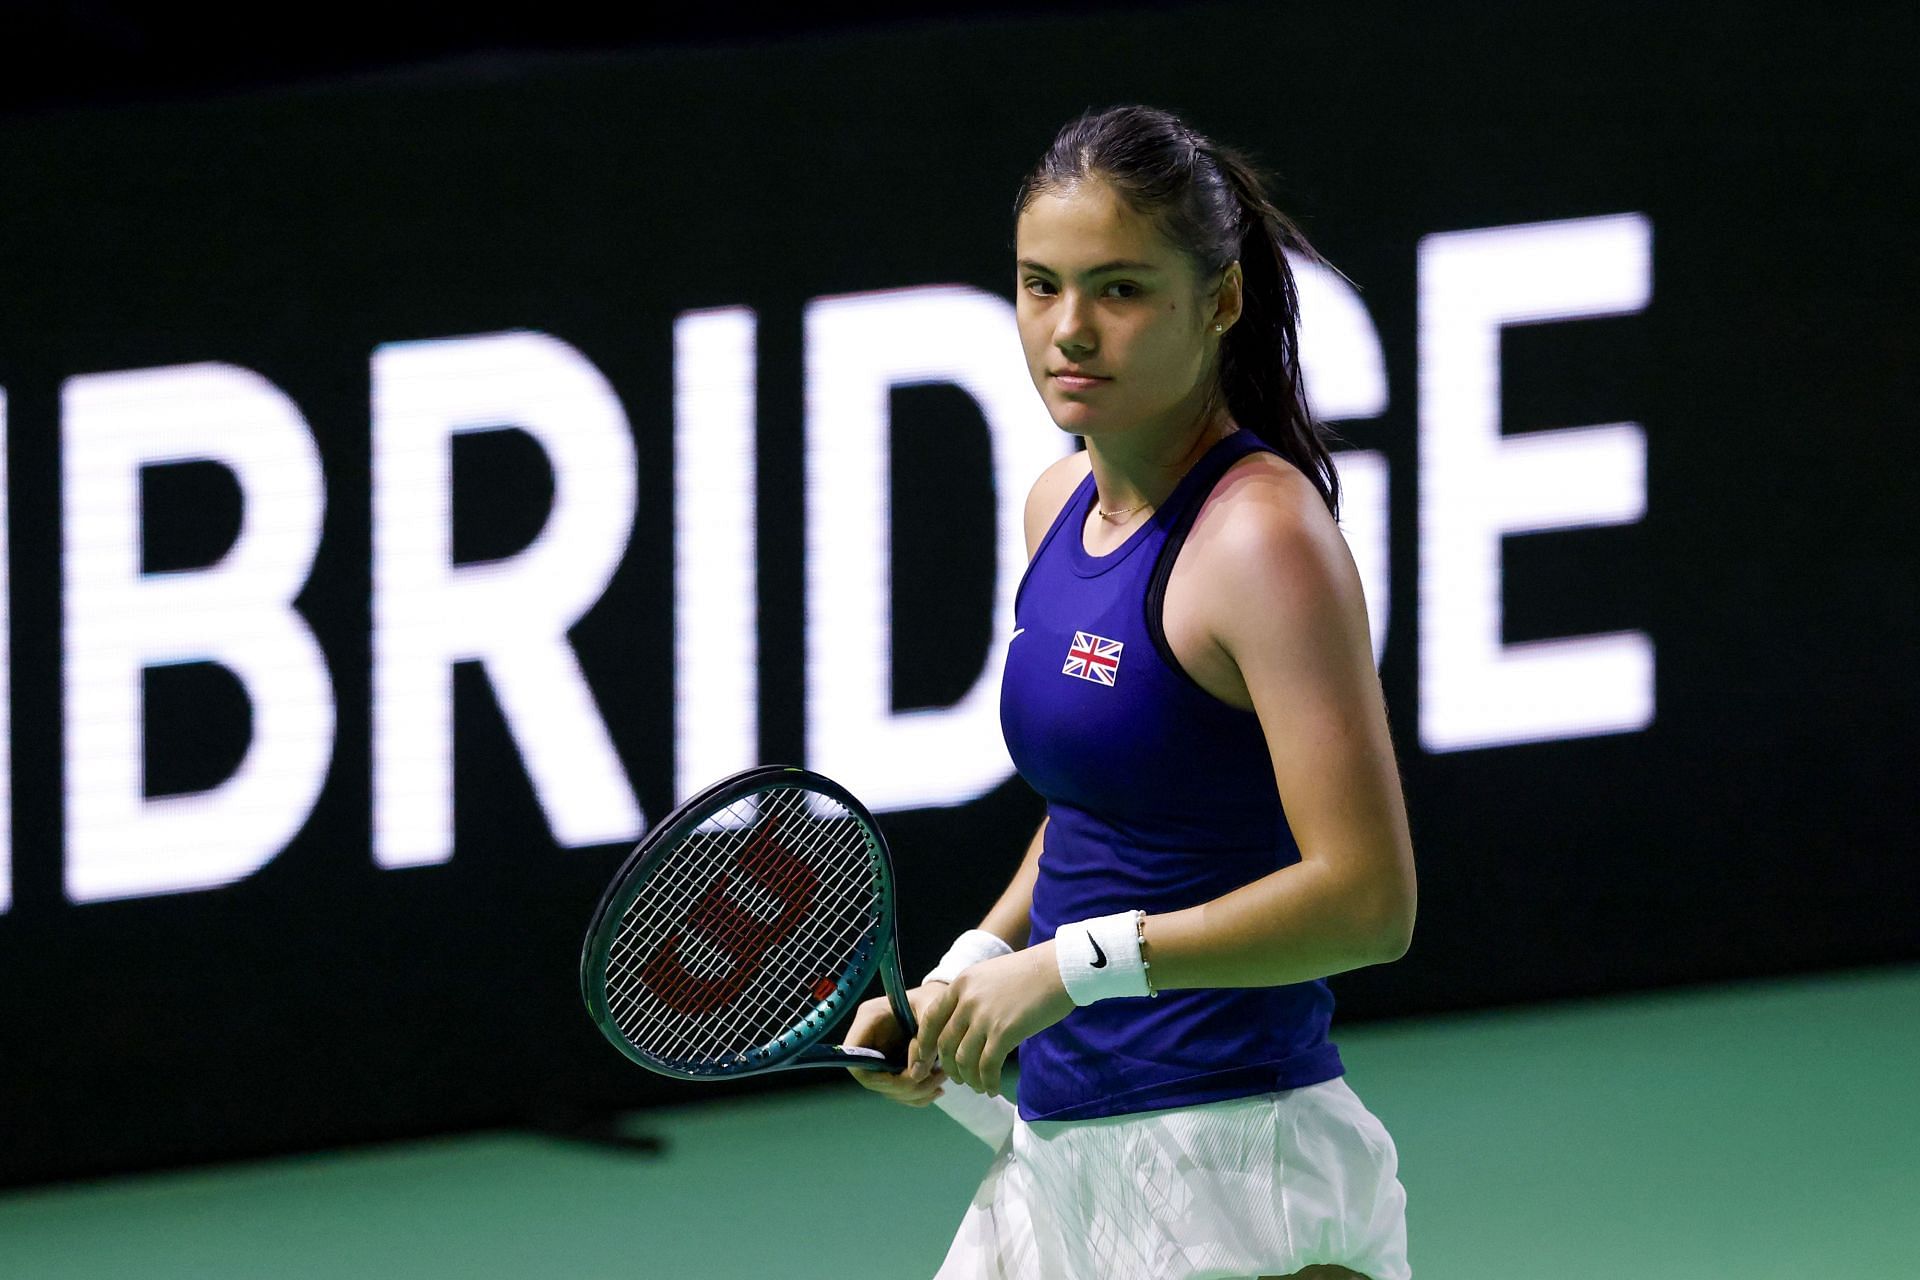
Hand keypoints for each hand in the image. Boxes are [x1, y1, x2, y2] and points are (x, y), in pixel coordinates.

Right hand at [841, 983, 947, 1106]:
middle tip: (936, 1079)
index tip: (909, 1077)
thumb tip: (916, 1074)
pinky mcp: (891, 1066)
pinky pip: (897, 1091)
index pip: (854, 1056)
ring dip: (915, 1092)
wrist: (943, 1001)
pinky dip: (917, 1096)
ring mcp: (879, 1054)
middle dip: (904, 1086)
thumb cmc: (934, 997)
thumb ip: (923, 1039)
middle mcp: (868, 1038)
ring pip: (887, 1089)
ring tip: (942, 1078)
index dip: (877, 1075)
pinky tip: (937, 1088)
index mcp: (869, 1017)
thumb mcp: (932, 1010)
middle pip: (872, 1079)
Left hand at [907, 942, 1072, 1098]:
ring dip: (969, 1079)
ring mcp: (985, 1017)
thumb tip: (960, 1027)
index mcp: (961, 984)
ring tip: (978, 1086)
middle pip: (946, 1044)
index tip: (926, 1062)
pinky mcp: (1004, 1032)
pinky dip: (987, 1082)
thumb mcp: (989, 975)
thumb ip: (970, 996)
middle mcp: (967, 1000)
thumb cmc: (1029, 973)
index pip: (931, 1019)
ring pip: (964, 1060)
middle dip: (949, 1068)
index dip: (925, 1045)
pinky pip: (987, 1067)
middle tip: (958, 1079)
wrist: (1059, 969)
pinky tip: (993, 1089)